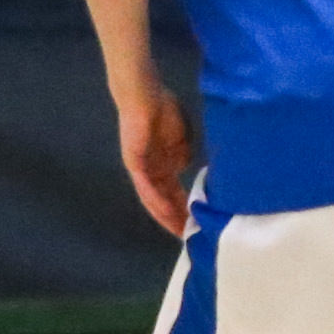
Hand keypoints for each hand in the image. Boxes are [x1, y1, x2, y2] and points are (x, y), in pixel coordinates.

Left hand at [116, 86, 193, 235]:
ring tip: (179, 231)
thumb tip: (186, 170)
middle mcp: (151, 172)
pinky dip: (156, 200)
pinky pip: (146, 186)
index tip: (199, 224)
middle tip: (191, 237)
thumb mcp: (183, 139)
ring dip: (166, 216)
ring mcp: (142, 169)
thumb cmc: (164, 111)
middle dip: (177, 219)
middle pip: (164, 201)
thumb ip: (184, 156)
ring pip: (153, 199)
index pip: (175, 193)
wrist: (146, 96)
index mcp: (163, 166)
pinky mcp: (135, 163)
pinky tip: (166, 211)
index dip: (185, 209)